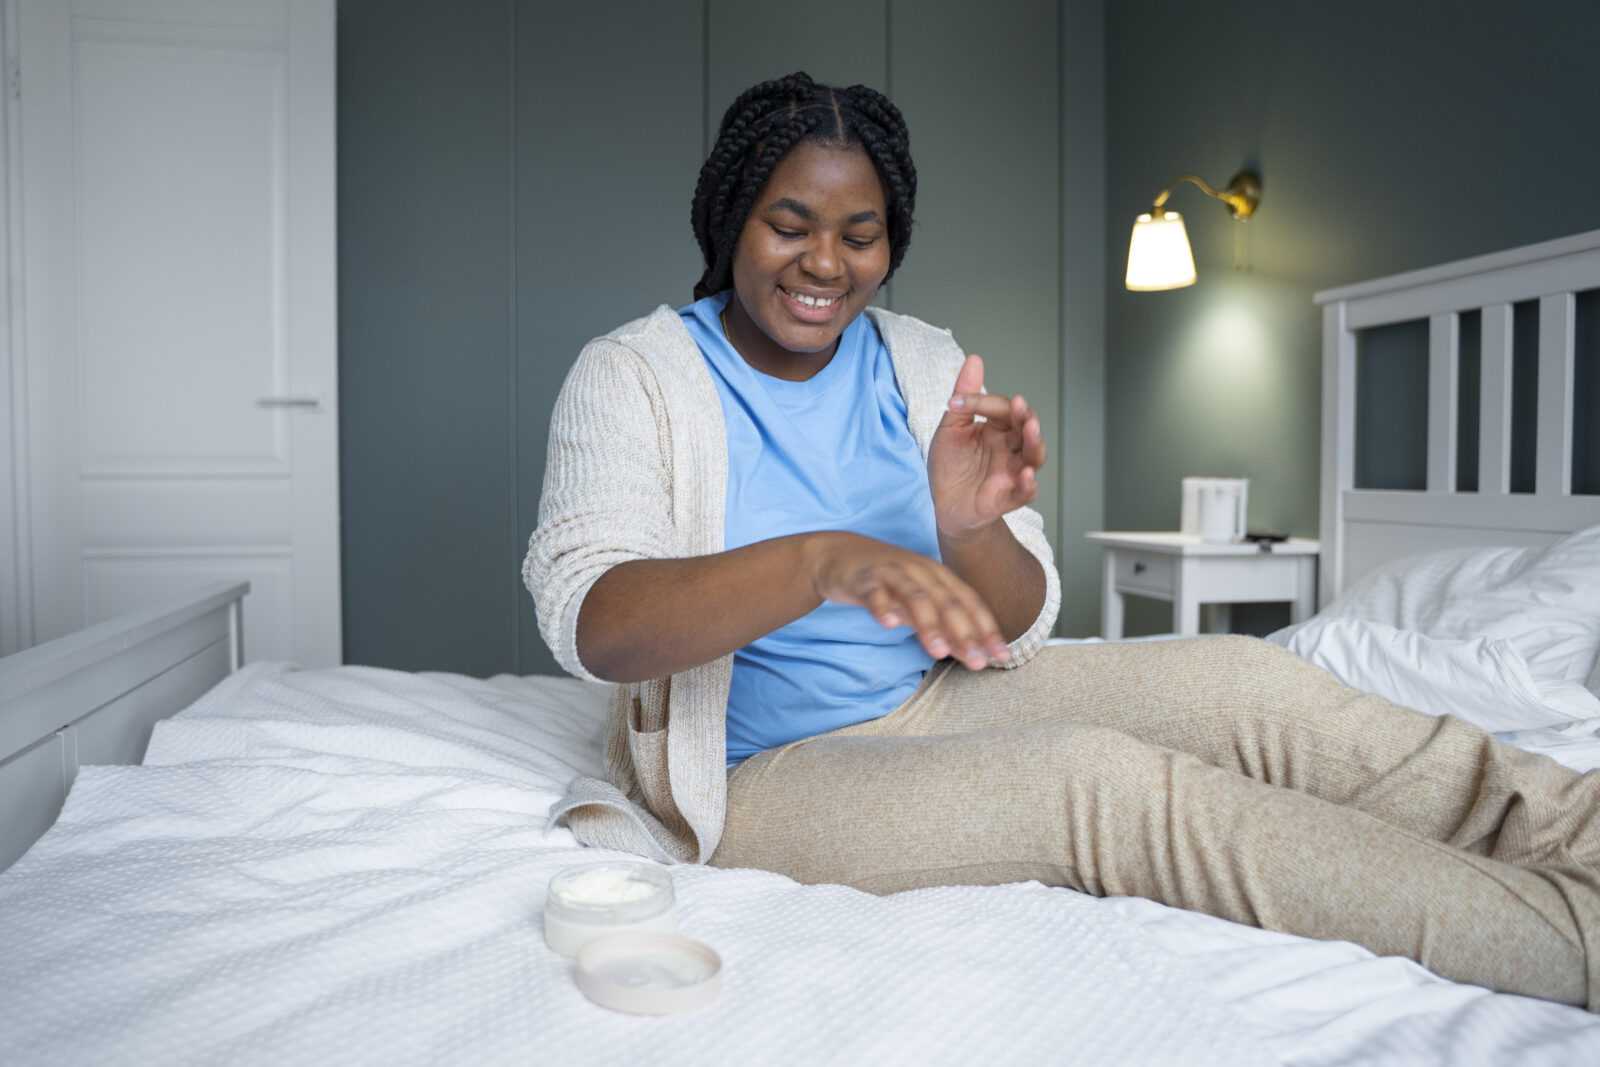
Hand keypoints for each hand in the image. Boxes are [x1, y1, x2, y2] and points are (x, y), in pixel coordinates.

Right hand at [804, 532, 1009, 669]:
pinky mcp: (864, 578)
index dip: (987, 629)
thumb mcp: (920, 604)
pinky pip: (875, 593)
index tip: (1001, 656)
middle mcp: (920, 571)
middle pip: (947, 602)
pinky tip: (889, 624)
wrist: (839, 554)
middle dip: (964, 633)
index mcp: (939, 576)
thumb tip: (974, 656)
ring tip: (938, 652)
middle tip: (976, 662)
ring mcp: (892, 573)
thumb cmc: (888, 582)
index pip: (969, 602)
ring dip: (928, 624)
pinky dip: (882, 606)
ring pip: (915, 597)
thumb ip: (945, 628)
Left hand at [927, 354, 1046, 539]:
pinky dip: (1028, 484)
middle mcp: (1011, 448)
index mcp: (998, 429)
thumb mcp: (951, 428)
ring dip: (1034, 442)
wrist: (945, 505)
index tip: (959, 402)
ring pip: (1034, 455)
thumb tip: (974, 360)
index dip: (985, 403)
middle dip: (1025, 417)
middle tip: (1019, 407)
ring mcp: (1013, 472)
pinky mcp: (1009, 497)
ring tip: (1030, 429)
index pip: (1002, 409)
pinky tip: (1025, 475)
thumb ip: (965, 398)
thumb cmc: (951, 466)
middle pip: (1027, 429)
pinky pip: (1026, 491)